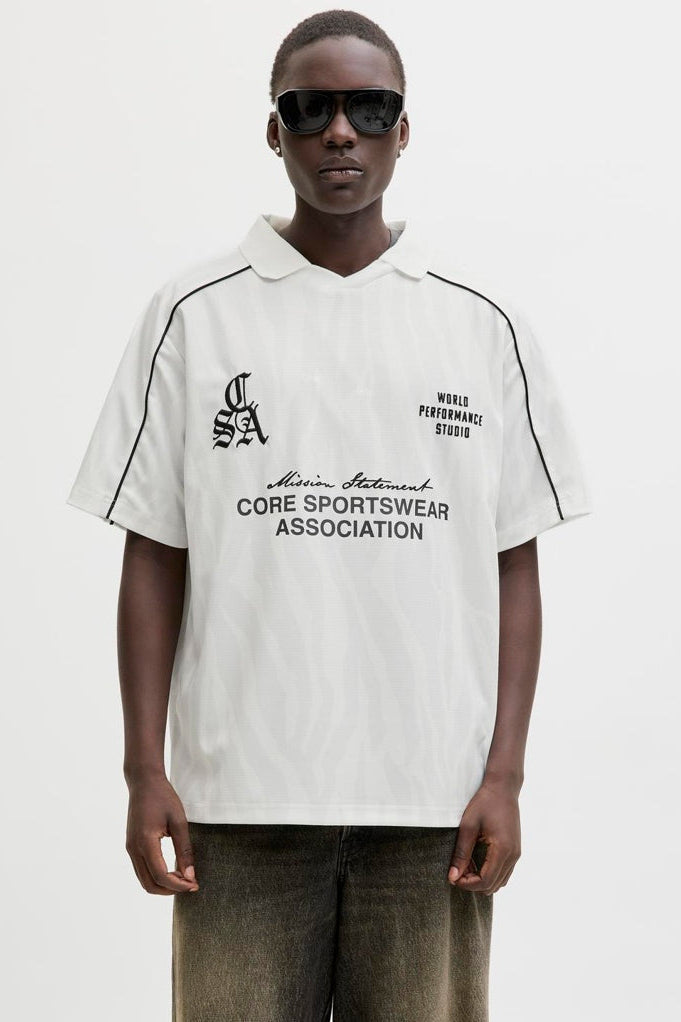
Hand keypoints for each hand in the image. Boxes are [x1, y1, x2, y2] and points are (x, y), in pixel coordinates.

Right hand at [125, 772, 198, 894]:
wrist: (144, 782)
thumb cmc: (163, 798)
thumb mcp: (179, 821)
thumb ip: (184, 849)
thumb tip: (190, 875)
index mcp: (145, 842)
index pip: (160, 875)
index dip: (178, 885)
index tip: (194, 884)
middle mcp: (133, 849)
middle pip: (149, 884)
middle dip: (170, 889)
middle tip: (190, 885)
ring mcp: (130, 848)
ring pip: (144, 880)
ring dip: (162, 885)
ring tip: (183, 879)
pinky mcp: (131, 845)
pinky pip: (141, 870)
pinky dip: (156, 876)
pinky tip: (172, 870)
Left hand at [447, 776, 520, 894]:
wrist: (503, 788)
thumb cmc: (484, 803)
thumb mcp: (468, 826)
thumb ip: (461, 853)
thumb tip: (453, 877)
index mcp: (503, 850)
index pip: (485, 881)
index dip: (467, 884)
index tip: (453, 877)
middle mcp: (513, 855)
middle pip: (493, 885)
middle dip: (473, 883)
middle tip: (457, 870)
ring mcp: (516, 853)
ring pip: (500, 881)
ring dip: (482, 879)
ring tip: (465, 865)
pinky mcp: (515, 850)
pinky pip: (504, 872)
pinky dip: (490, 873)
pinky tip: (476, 861)